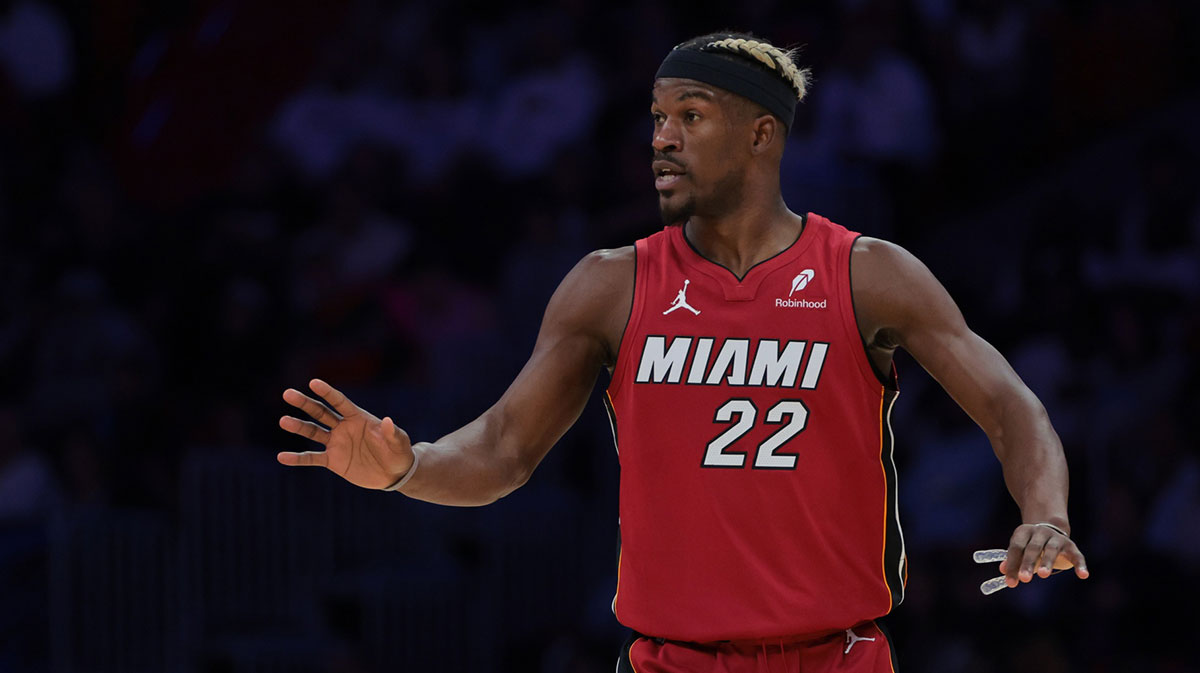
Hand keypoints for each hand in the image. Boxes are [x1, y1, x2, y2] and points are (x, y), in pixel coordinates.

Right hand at [277, 379, 413, 489]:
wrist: (393, 473)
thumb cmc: (398, 453)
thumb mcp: (399, 443)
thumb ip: (392, 433)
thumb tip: (388, 421)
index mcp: (358, 418)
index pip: (340, 402)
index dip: (327, 392)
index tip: (314, 382)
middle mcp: (344, 427)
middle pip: (321, 412)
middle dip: (305, 403)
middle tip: (288, 394)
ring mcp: (336, 443)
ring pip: (313, 432)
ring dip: (298, 426)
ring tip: (283, 421)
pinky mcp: (333, 461)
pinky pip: (312, 458)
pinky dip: (297, 458)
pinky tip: (282, 457)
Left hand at [999, 523, 1088, 587]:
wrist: (1050, 529)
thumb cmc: (1030, 544)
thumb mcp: (1020, 549)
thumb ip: (1012, 560)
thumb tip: (1003, 571)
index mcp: (1024, 531)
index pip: (1016, 547)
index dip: (1012, 564)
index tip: (1010, 582)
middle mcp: (1040, 532)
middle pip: (1033, 548)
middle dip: (1028, 564)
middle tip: (1024, 579)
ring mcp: (1056, 538)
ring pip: (1051, 550)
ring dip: (1047, 562)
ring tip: (1043, 575)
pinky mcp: (1071, 545)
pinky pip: (1077, 556)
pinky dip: (1080, 565)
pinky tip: (1083, 575)